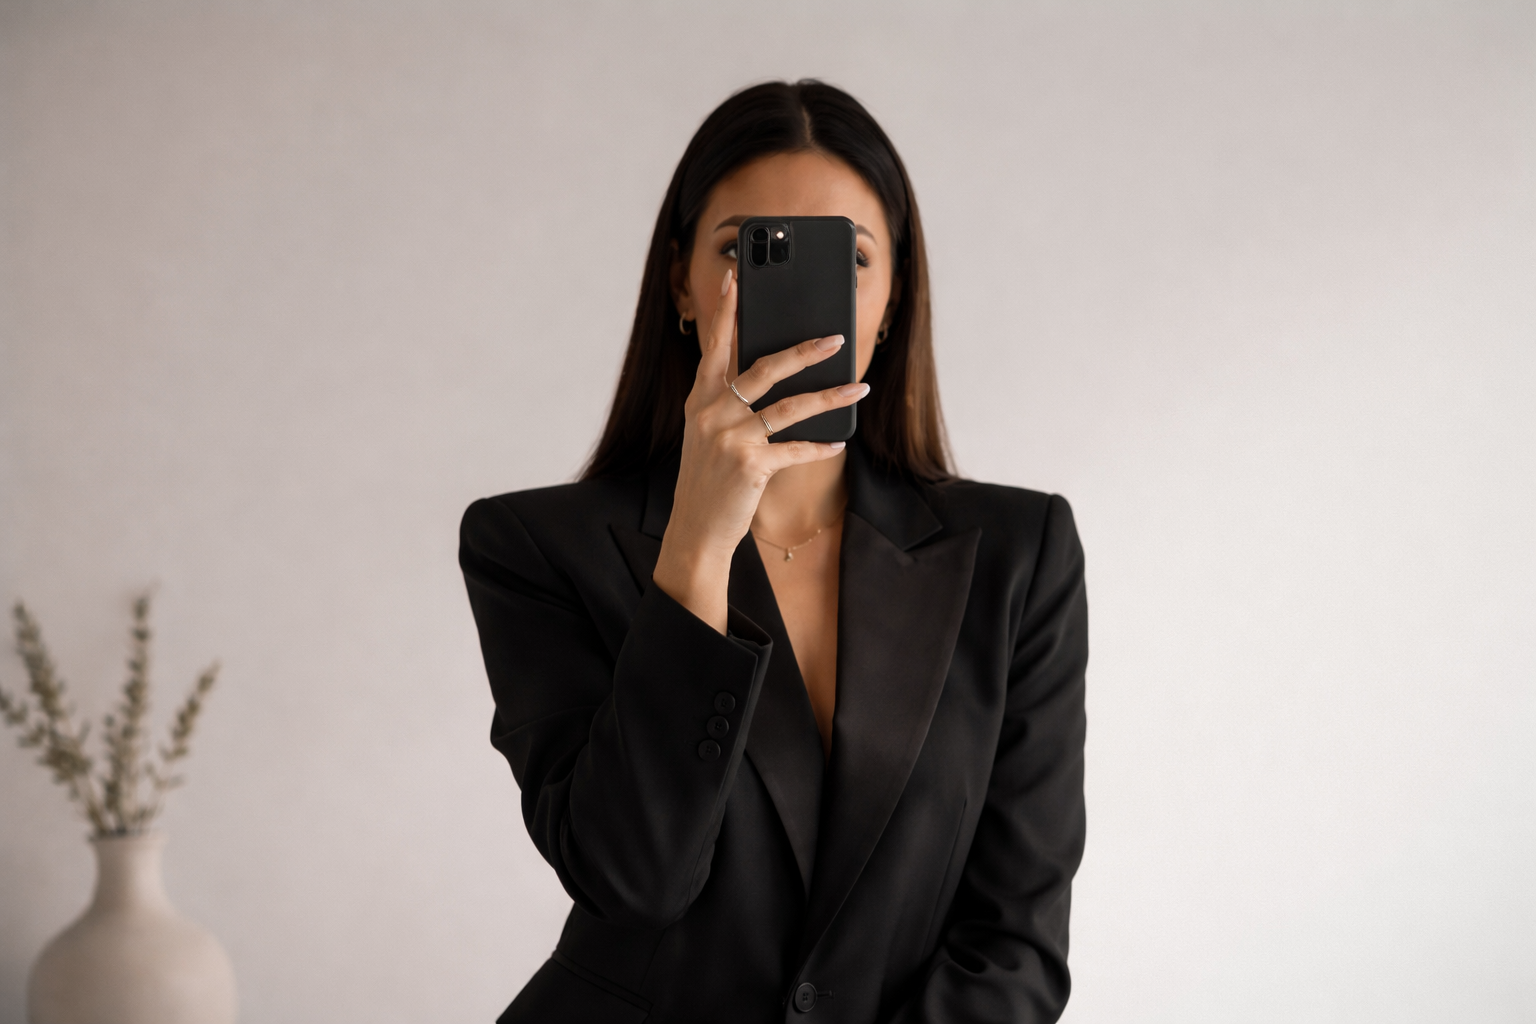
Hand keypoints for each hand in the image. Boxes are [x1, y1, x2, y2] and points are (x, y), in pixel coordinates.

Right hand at [652, 268, 869, 632]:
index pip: (715, 346)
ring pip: (790, 406)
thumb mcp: (707, 434)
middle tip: (836, 337)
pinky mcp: (751, 465)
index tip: (737, 277)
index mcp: (699, 400)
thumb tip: (775, 374)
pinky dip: (819, 445)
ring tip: (858, 386)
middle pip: (764, 368)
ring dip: (829, 395)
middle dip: (804, 350)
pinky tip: (839, 440)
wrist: (695, 529)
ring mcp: (731, 438)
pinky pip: (795, 448)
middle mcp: (712, 413)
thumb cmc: (707, 479)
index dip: (728, 311)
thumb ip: (730, 403)